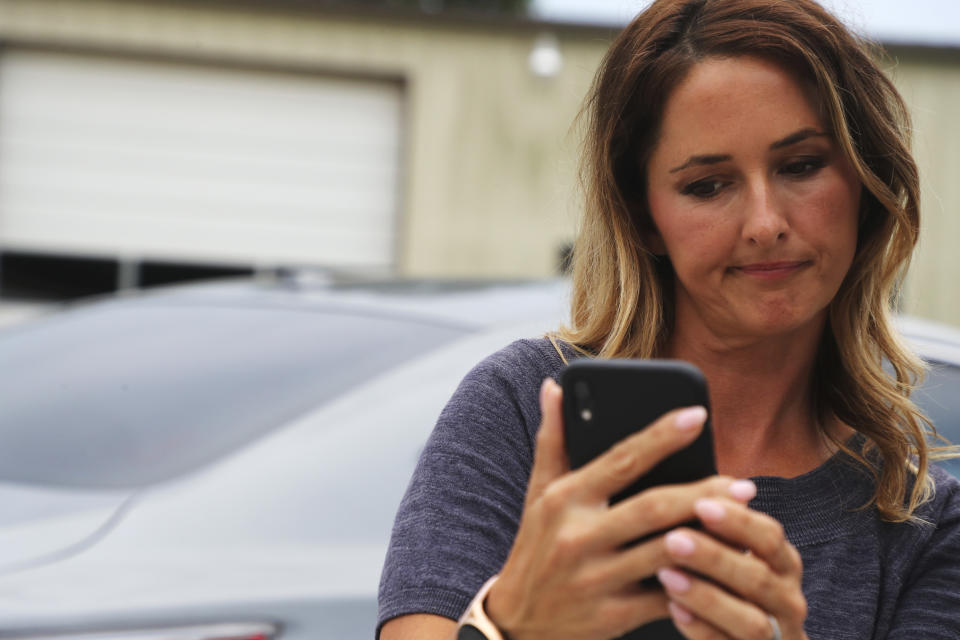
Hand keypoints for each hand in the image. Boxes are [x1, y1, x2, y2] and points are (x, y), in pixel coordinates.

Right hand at [484, 378, 753, 639]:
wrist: (517, 624)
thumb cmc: (536, 548)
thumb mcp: (539, 493)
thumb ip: (553, 439)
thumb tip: (555, 385)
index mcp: (565, 499)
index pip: (620, 459)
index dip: (661, 436)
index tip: (698, 414)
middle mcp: (578, 536)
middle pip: (653, 508)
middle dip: (703, 494)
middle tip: (744, 483)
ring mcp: (594, 579)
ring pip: (666, 553)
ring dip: (710, 539)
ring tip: (745, 525)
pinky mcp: (611, 616)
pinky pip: (665, 600)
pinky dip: (697, 587)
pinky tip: (724, 575)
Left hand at [658, 497, 808, 639]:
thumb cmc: (734, 589)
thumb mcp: (734, 556)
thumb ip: (721, 530)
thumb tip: (699, 490)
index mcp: (783, 564)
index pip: (769, 536)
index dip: (737, 520)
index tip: (700, 504)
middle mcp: (788, 600)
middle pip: (759, 578)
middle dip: (714, 557)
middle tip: (672, 539)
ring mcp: (779, 636)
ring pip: (751, 620)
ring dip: (706, 597)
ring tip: (666, 575)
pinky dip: (701, 630)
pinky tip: (674, 610)